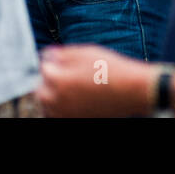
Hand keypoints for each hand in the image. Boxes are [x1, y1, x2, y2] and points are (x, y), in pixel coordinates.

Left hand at [36, 44, 155, 117]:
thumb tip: (47, 55)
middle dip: (49, 81)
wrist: (132, 91)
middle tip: (61, 75)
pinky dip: (60, 110)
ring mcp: (66, 113)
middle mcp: (57, 100)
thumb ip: (61, 54)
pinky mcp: (75, 121)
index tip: (58, 61)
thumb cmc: (111, 70)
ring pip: (47, 106)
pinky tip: (71, 102)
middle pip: (41, 89)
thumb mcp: (85, 52)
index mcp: (57, 79)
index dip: (52, 62)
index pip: (43, 68)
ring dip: (52, 97)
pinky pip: (58, 116)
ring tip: (66, 90)